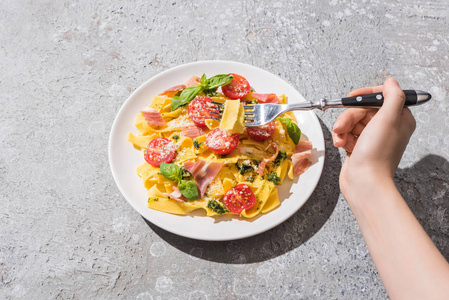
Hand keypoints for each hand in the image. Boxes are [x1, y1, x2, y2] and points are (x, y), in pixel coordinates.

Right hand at [332, 77, 415, 202]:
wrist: (364, 182)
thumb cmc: (377, 154)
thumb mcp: (388, 119)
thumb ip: (393, 96)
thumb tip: (391, 82)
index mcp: (399, 119)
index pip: (380, 97)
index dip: (364, 96)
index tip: (351, 97)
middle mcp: (387, 127)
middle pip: (361, 110)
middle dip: (348, 118)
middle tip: (341, 127)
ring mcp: (372, 138)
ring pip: (351, 122)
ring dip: (342, 129)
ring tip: (341, 140)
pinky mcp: (360, 146)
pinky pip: (347, 134)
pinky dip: (342, 138)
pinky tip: (342, 146)